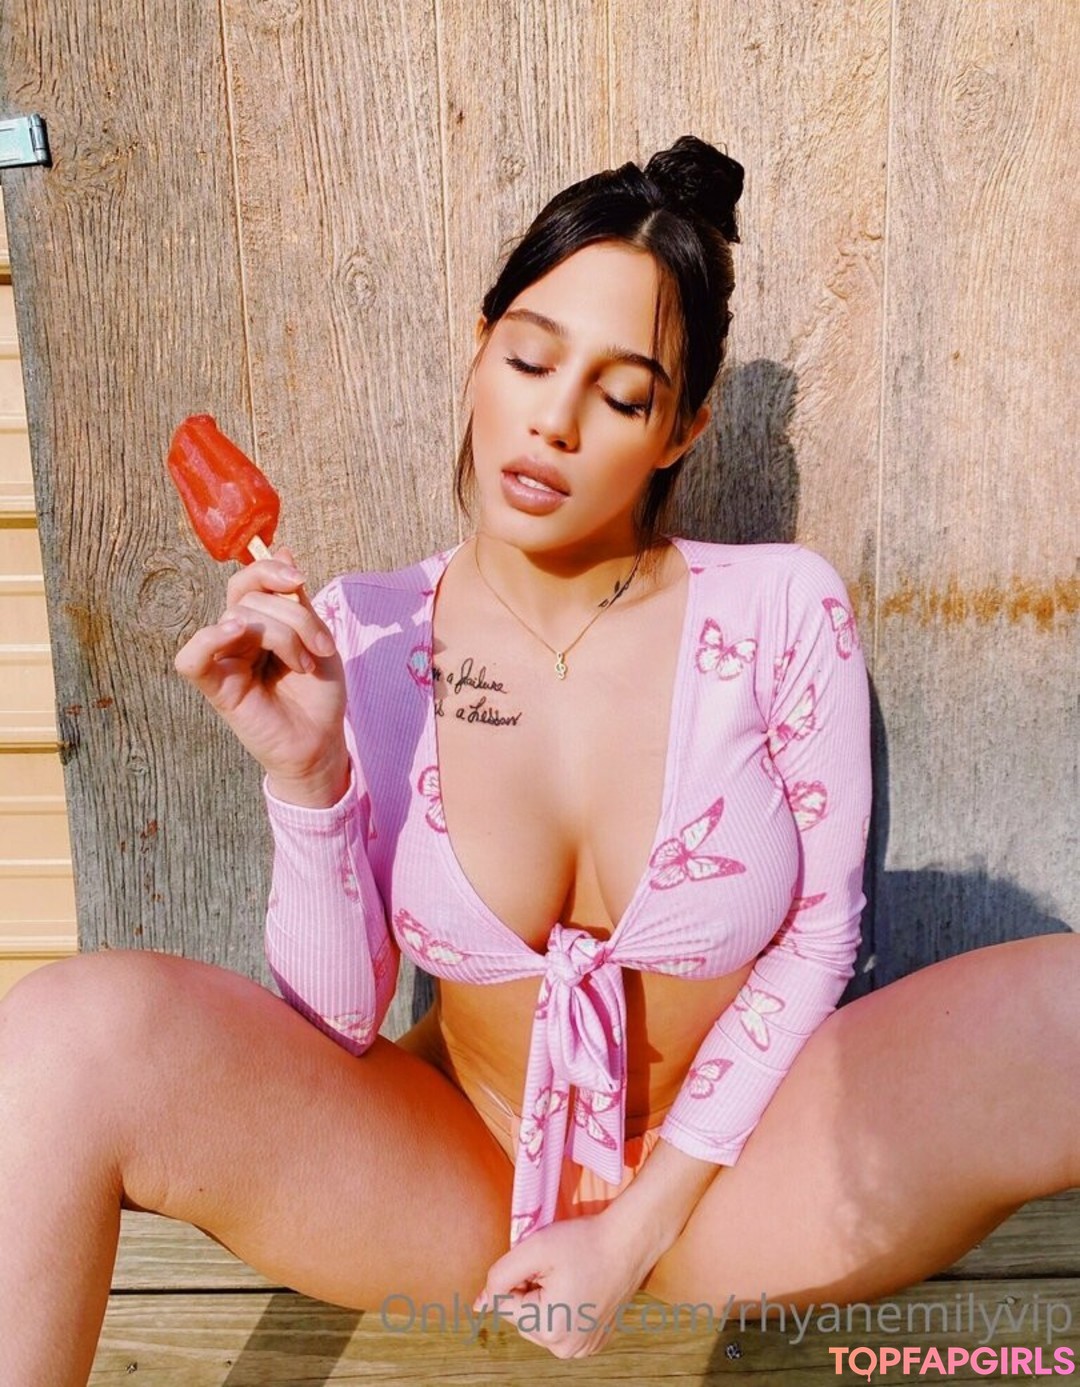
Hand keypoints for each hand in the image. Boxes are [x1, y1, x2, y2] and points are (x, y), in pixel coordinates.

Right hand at [174, 546, 348, 803]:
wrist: (322, 741)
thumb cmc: (318, 694)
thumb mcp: (317, 637)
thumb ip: (295, 600)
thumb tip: (281, 548)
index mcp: (259, 621)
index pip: (249, 579)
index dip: (269, 569)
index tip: (299, 579)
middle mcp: (236, 636)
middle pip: (250, 597)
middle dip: (295, 616)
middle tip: (322, 647)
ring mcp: (223, 659)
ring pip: (239, 617)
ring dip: (283, 635)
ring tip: (304, 665)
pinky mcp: (215, 687)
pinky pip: (192, 658)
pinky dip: (209, 638)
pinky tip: (235, 633)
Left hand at [473, 1213, 656, 1359]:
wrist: (629, 1242)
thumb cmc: (583, 1241)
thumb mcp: (534, 1249)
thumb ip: (500, 1276)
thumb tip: (478, 1305)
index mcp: (548, 1329)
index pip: (505, 1304)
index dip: (519, 1276)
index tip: (543, 1263)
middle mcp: (565, 1348)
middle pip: (522, 1318)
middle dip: (530, 1291)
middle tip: (557, 1268)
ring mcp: (582, 1349)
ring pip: (540, 1324)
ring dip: (545, 1301)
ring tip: (570, 1277)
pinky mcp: (593, 1342)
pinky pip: (561, 1327)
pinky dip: (563, 1308)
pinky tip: (581, 1289)